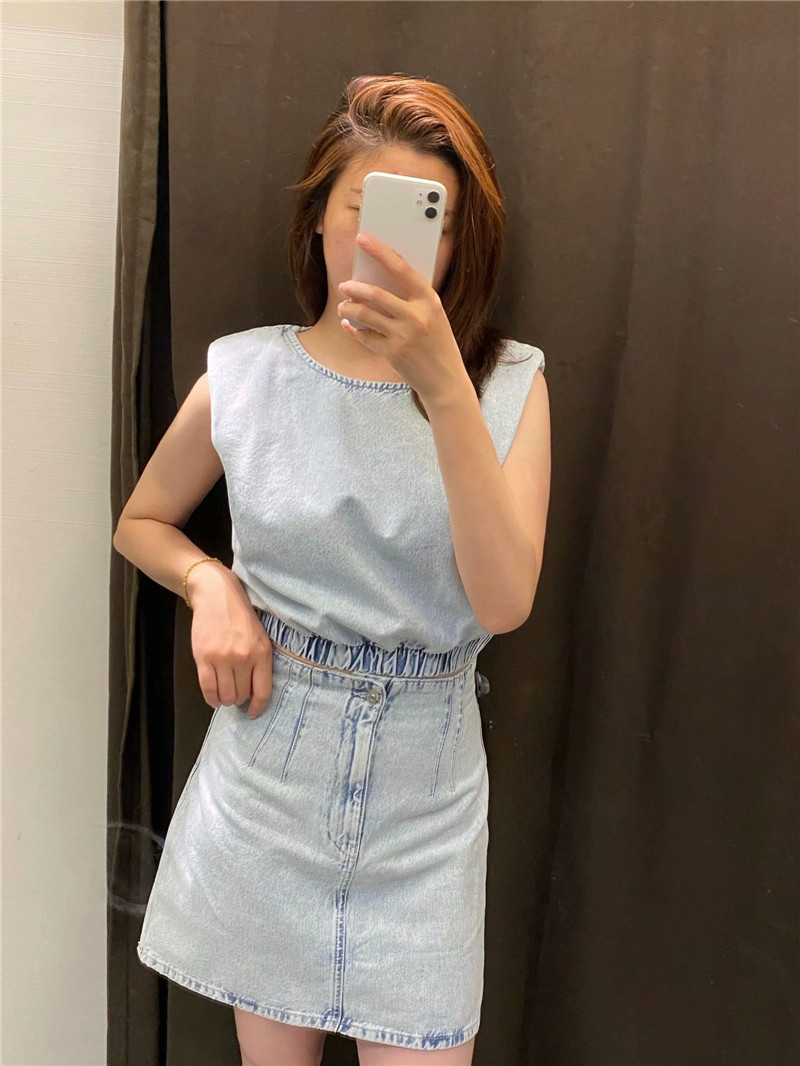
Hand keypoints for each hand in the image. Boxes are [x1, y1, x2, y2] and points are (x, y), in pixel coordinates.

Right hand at [189, 567, 273, 717]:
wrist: (217, 595)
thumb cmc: (240, 616)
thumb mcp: (260, 637)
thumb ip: (259, 662)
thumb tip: (254, 692)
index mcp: (262, 653)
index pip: (263, 691)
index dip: (258, 707)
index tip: (253, 713)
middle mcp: (243, 657)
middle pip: (241, 695)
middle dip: (239, 699)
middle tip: (235, 693)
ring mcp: (222, 658)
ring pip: (225, 695)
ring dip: (225, 699)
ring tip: (224, 693)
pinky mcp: (204, 657)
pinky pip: (207, 688)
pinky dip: (211, 698)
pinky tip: (213, 697)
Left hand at [337, 232, 466, 402]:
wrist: (445, 380)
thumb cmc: (439, 345)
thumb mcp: (434, 316)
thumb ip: (414, 300)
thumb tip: (383, 281)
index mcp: (429, 300)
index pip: (401, 268)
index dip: (380, 251)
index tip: (363, 238)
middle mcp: (416, 316)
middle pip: (376, 294)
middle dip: (354, 288)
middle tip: (344, 286)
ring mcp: (403, 336)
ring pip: (365, 315)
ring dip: (349, 309)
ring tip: (343, 307)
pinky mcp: (392, 353)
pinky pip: (365, 337)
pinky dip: (353, 330)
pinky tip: (348, 325)